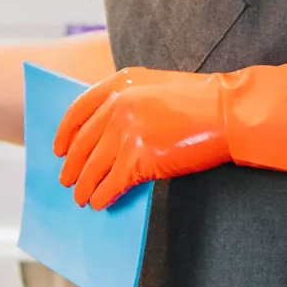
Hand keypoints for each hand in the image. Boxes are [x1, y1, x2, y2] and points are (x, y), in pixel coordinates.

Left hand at [53, 59, 286, 209]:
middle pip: (83, 143)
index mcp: (120, 83)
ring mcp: (127, 130)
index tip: (58, 149)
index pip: (79, 110)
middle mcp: (118, 104)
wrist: (229, 112)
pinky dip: (103, 195)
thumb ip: (128, 101)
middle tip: (66, 180)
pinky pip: (112, 182)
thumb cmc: (201, 101)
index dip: (64, 133)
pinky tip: (100, 203)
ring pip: (94, 166)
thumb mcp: (157, 87)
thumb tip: (105, 135)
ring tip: (81, 199)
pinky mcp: (140, 156)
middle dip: (72, 166)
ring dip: (84, 186)